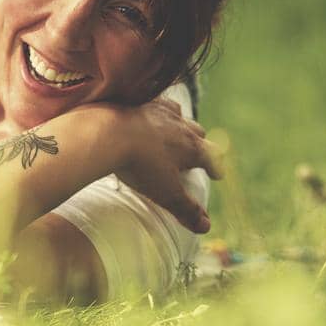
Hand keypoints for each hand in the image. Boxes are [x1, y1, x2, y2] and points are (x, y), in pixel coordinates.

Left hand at [96, 97, 221, 234]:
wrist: (107, 132)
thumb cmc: (139, 164)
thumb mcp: (165, 193)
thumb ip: (186, 210)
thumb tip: (206, 227)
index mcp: (191, 147)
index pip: (211, 157)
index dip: (215, 167)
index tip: (217, 174)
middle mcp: (179, 124)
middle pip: (197, 131)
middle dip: (199, 142)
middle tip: (196, 150)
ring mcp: (157, 109)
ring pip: (177, 114)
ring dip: (178, 122)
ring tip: (173, 129)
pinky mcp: (136, 98)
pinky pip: (151, 100)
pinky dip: (153, 107)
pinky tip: (145, 110)